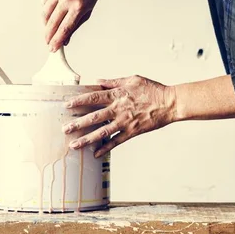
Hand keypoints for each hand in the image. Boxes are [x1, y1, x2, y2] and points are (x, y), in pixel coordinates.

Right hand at [42, 0, 108, 50]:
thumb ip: (75, 25)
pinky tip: (51, 12)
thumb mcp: (88, 10)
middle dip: (48, 36)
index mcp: (79, 6)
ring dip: (45, 24)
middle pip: (53, 23)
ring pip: (45, 13)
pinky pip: (44, 2)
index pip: (65, 28)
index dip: (57, 40)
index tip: (53, 48)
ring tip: (49, 28)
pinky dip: (46, 10)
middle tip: (47, 42)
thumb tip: (65, 40)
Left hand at [62, 76, 177, 157]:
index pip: (93, 98)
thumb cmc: (152, 90)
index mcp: (117, 94)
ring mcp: (125, 122)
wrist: (170, 103)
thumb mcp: (132, 79)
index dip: (79, 101)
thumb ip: (113, 81)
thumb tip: (98, 80)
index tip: (67, 105)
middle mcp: (118, 109)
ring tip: (74, 145)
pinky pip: (116, 141)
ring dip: (87, 139)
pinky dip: (105, 148)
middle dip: (77, 123)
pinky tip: (95, 154)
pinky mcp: (132, 132)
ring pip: (102, 132)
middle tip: (64, 129)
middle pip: (94, 117)